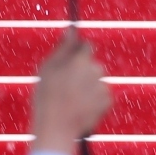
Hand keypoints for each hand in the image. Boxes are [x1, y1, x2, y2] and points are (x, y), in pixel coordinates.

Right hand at [30, 29, 110, 154]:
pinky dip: (93, 100)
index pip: (86, 47)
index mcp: (81, 60)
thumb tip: (72, 28)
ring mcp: (104, 86)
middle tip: (66, 87)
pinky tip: (80, 107)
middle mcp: (96, 70)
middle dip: (82, 72)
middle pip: (92, 65)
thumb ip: (64, 47)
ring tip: (72, 99)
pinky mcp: (108, 101)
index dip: (77, 55)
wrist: (56, 127)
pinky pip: (101, 96)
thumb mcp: (48, 68)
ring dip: (87, 87)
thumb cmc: (47, 96)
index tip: (68, 65)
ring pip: (96, 81)